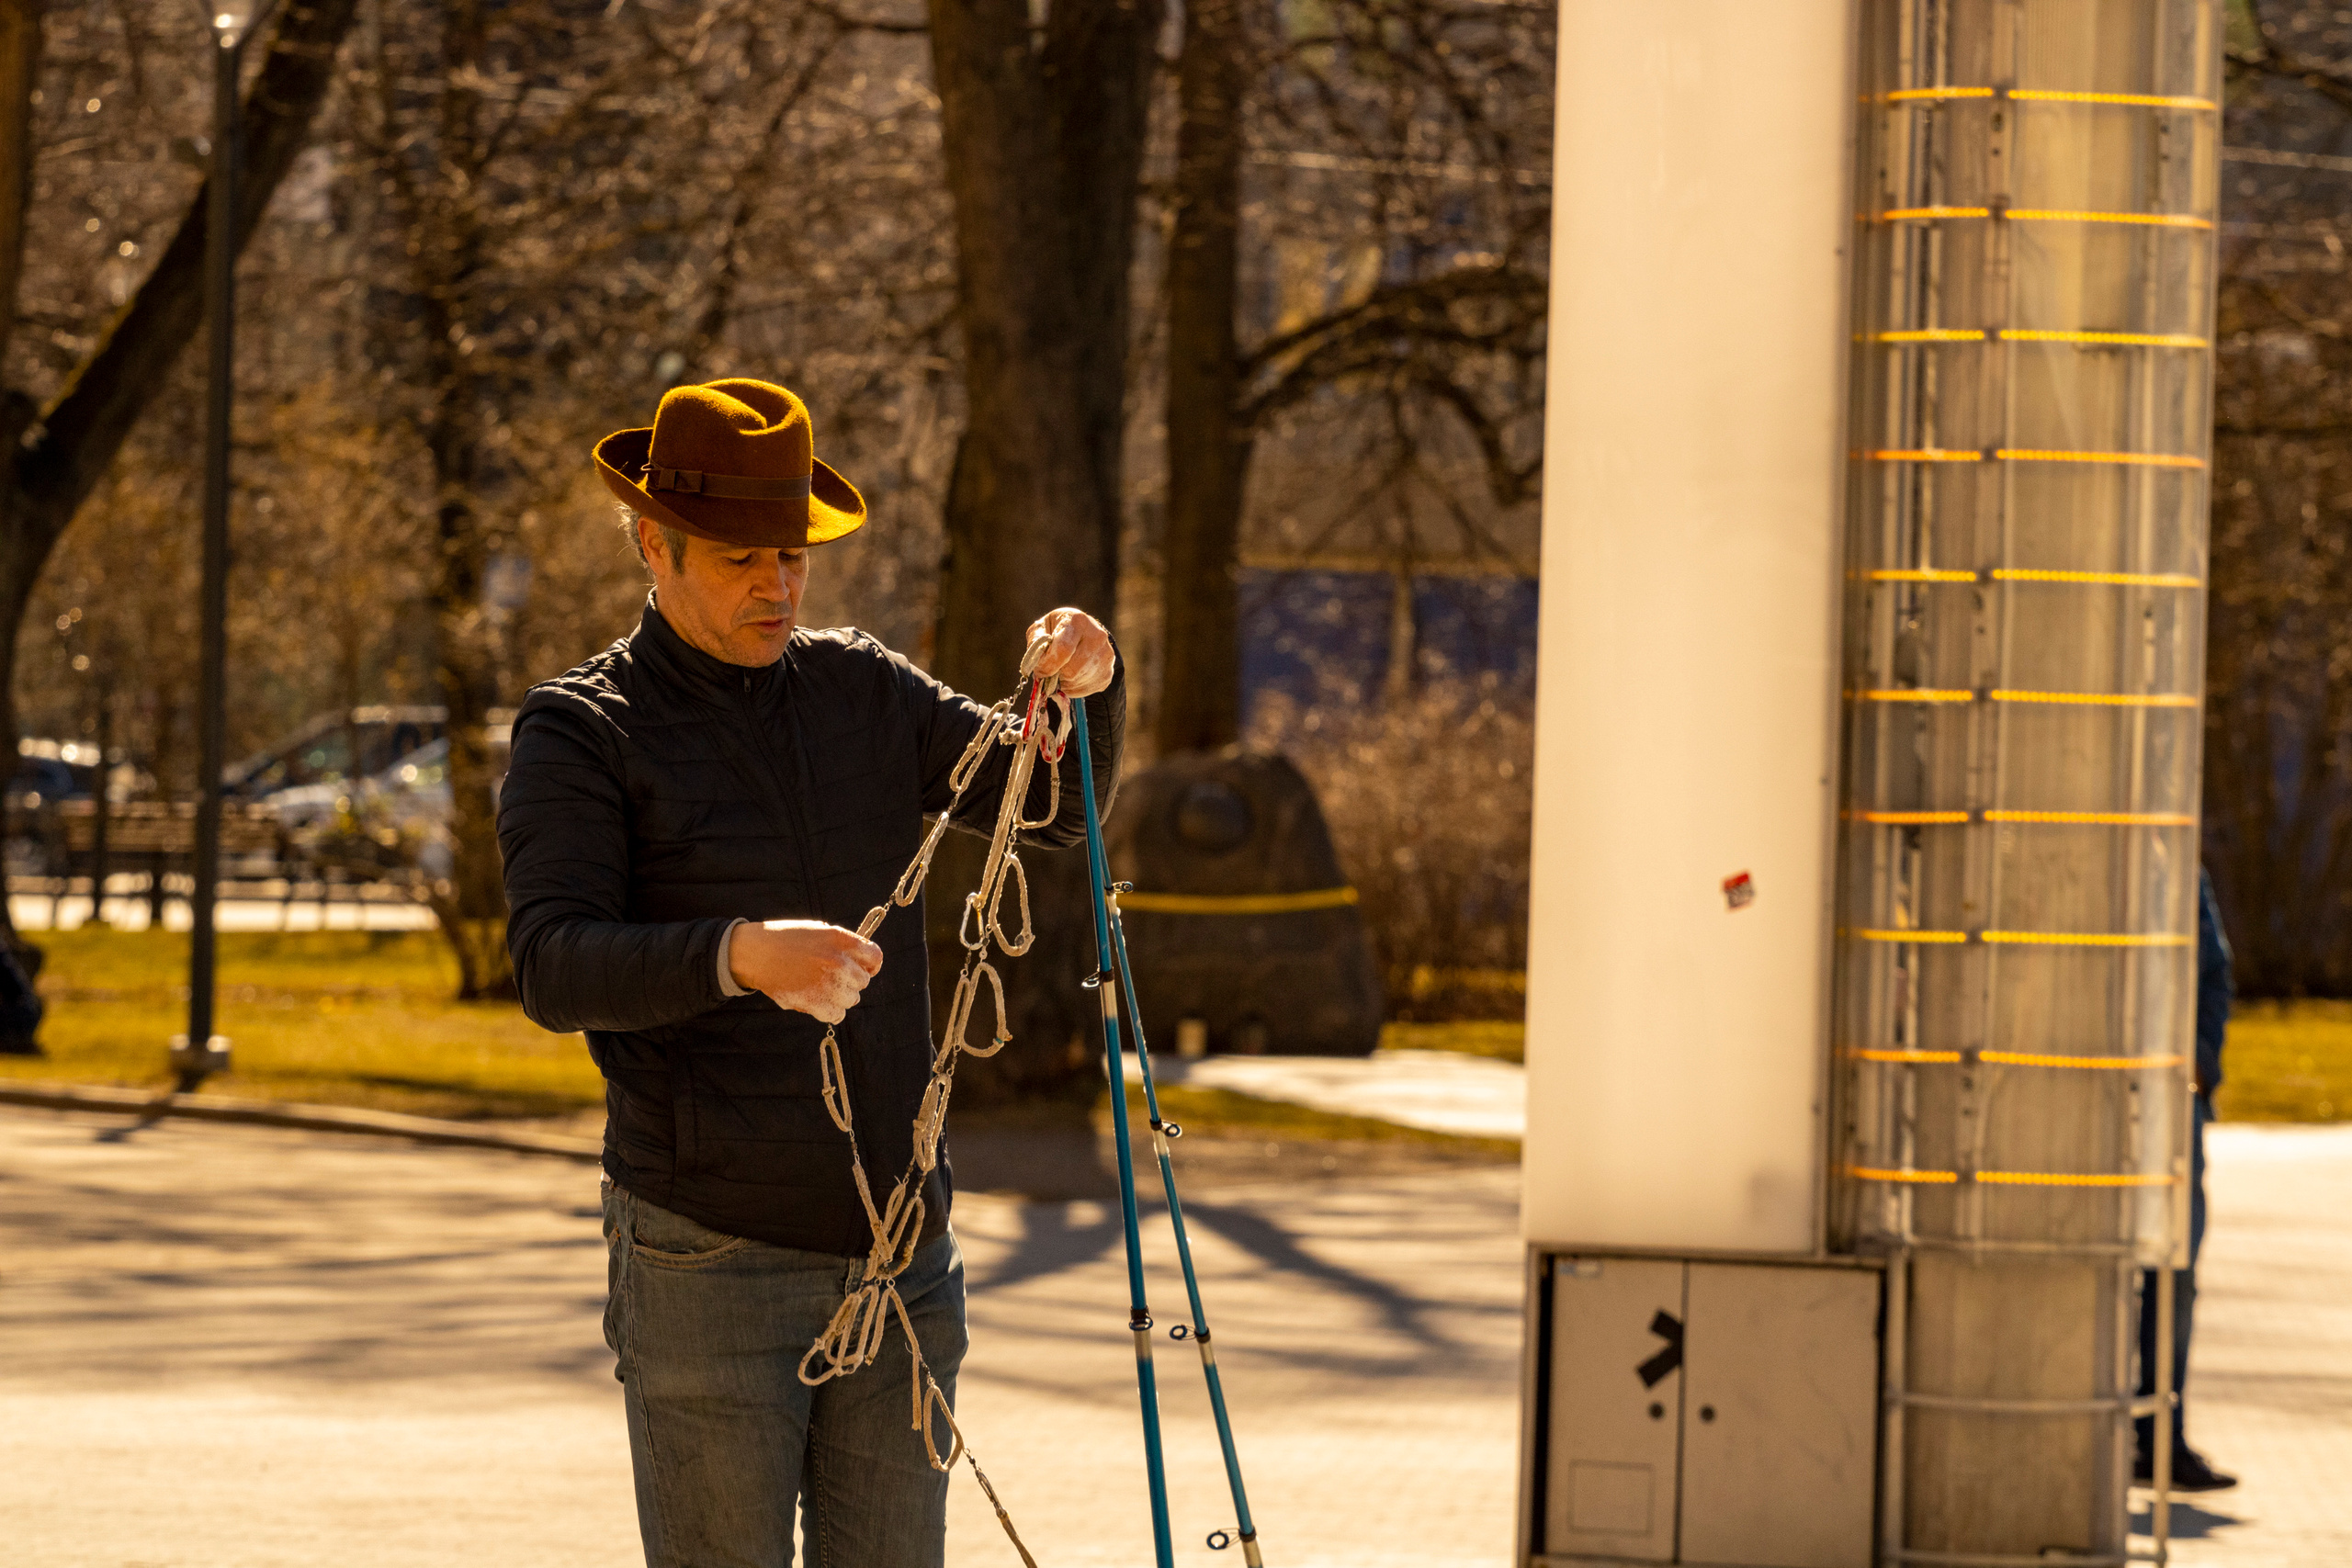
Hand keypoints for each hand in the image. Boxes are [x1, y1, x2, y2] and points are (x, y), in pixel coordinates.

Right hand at [729, 919, 882, 1023]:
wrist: (757, 953)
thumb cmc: (787, 940)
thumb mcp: (819, 931)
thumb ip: (843, 946)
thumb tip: (863, 963)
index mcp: (840, 939)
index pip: (875, 957)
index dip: (870, 965)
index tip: (863, 968)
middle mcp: (838, 961)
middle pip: (863, 981)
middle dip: (851, 981)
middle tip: (831, 978)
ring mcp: (827, 983)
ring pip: (852, 999)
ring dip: (840, 997)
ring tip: (820, 988)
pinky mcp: (814, 1002)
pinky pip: (837, 1014)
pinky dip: (829, 1011)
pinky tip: (817, 1001)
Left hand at [1025, 607, 1116, 697]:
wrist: (1083, 634)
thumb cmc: (1056, 630)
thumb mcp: (1041, 628)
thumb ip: (1036, 641)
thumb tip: (1038, 661)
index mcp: (1078, 621)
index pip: (1063, 649)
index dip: (1048, 665)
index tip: (1040, 669)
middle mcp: (1097, 636)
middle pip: (1071, 670)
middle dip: (1056, 674)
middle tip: (1050, 670)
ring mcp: (1106, 655)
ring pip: (1077, 681)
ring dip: (1063, 682)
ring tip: (1060, 671)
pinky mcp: (1108, 672)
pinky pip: (1085, 690)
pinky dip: (1073, 688)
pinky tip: (1071, 677)